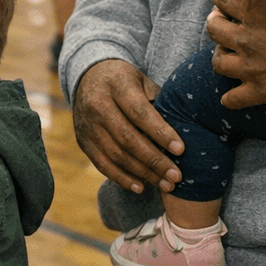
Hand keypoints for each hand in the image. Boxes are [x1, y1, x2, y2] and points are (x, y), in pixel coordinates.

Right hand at [71, 59, 183, 194]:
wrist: (87, 78)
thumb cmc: (125, 81)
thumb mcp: (142, 80)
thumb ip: (158, 101)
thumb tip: (182, 129)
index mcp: (116, 85)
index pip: (139, 113)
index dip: (160, 133)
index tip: (180, 149)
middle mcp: (97, 104)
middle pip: (127, 138)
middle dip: (154, 160)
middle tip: (176, 176)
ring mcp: (87, 125)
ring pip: (115, 155)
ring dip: (142, 173)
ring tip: (164, 184)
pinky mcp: (83, 141)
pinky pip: (102, 164)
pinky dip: (122, 178)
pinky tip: (141, 187)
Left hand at [205, 0, 265, 110]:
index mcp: (253, 10)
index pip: (220, 0)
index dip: (221, 1)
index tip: (225, 4)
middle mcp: (247, 37)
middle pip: (213, 29)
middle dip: (217, 24)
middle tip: (224, 26)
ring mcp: (252, 67)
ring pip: (217, 63)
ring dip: (221, 57)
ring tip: (229, 56)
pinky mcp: (262, 91)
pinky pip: (232, 99)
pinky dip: (231, 98)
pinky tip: (236, 93)